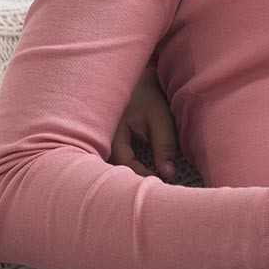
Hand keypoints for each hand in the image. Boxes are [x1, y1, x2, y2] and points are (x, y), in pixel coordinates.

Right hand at [109, 63, 179, 180]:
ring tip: (144, 183)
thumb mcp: (160, 119)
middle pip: (110, 168)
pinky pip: (110, 161)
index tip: (158, 183)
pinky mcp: (104, 142)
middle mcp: (100, 137)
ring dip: (125, 175)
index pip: (123, 162)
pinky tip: (135, 174)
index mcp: (111, 130)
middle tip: (149, 188)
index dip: (140, 175)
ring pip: (109, 166)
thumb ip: (164, 146)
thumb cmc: (148, 97)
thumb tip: (168, 174)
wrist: (135, 80)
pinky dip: (123, 168)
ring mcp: (99, 139)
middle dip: (128, 180)